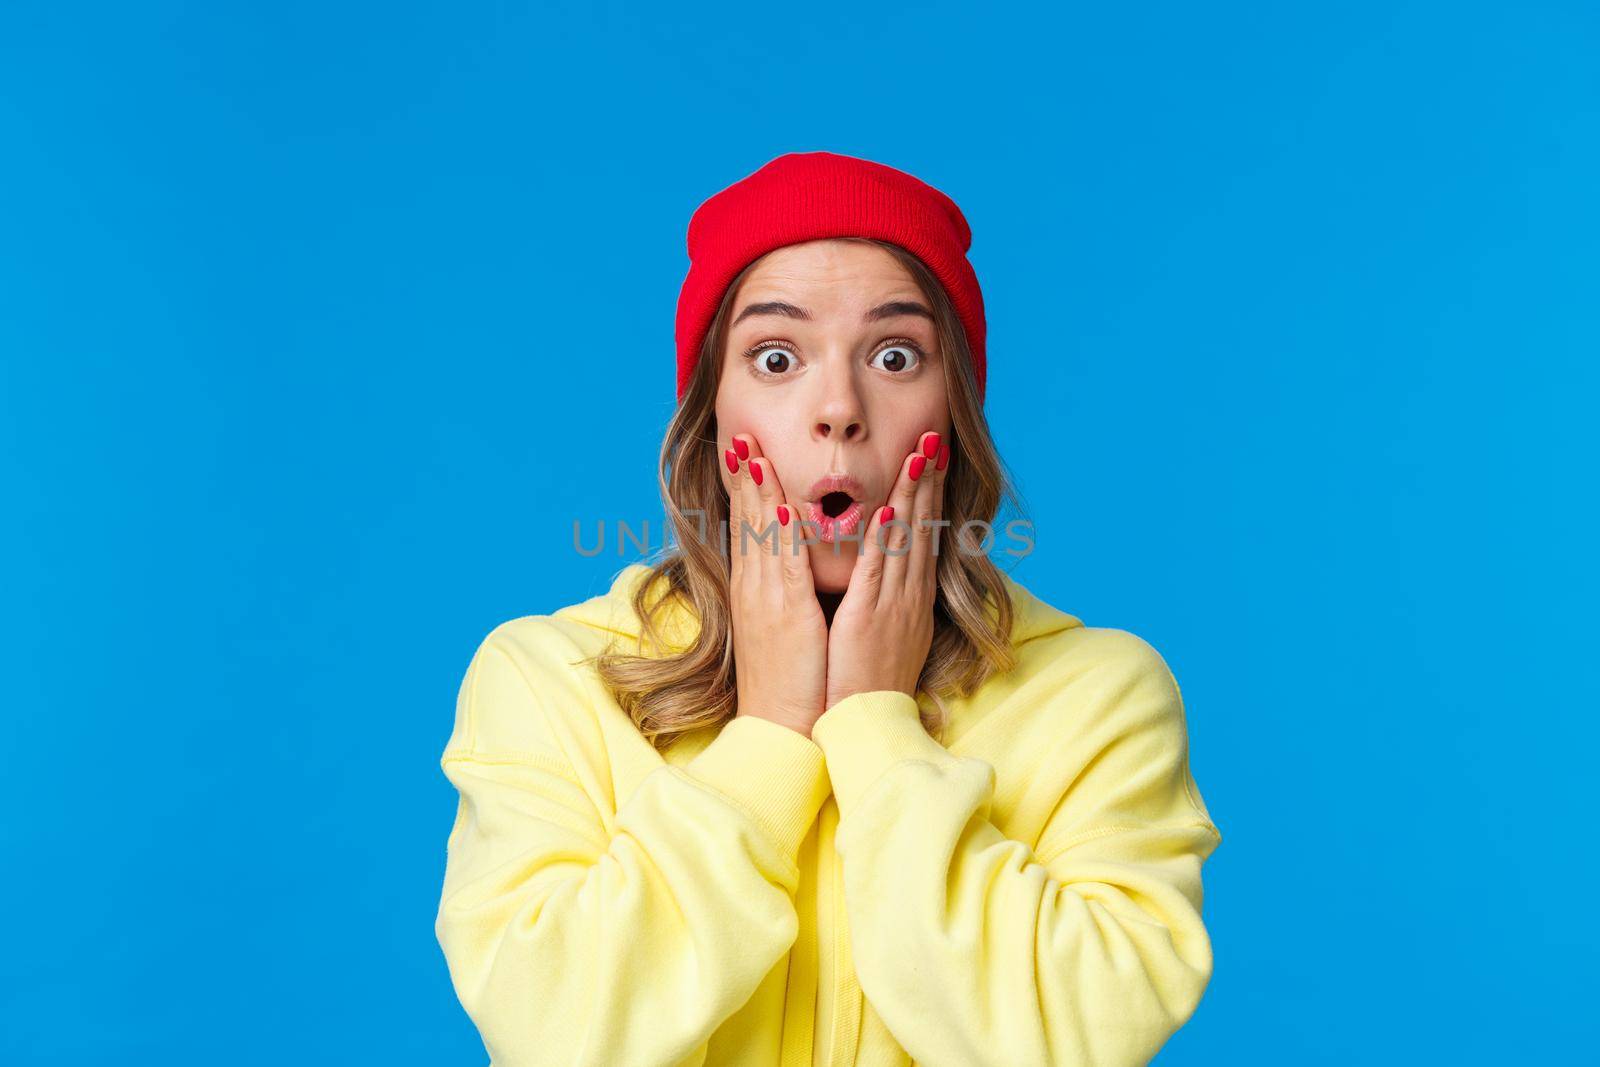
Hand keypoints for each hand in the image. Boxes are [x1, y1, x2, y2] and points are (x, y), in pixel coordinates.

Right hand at [724, 432, 829, 736]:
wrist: (783, 727)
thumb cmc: (792, 682)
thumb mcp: (785, 630)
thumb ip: (787, 596)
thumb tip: (792, 574)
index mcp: (758, 591)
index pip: (750, 528)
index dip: (747, 490)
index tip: (745, 455)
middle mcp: (757, 588)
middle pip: (748, 521)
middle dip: (746, 477)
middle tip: (741, 436)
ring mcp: (768, 599)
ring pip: (763, 532)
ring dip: (761, 487)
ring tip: (753, 449)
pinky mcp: (786, 614)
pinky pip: (785, 563)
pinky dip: (783, 531)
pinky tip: (782, 502)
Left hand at [826, 430, 950, 708]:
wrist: (860, 727)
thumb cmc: (861, 686)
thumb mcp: (882, 637)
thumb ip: (883, 602)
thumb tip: (882, 579)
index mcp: (909, 600)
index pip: (921, 537)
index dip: (926, 496)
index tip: (929, 460)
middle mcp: (908, 598)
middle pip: (921, 528)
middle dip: (927, 481)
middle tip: (933, 439)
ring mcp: (893, 607)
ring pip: (905, 539)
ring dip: (911, 493)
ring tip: (919, 452)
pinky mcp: (869, 620)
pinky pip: (877, 571)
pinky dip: (884, 539)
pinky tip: (889, 508)